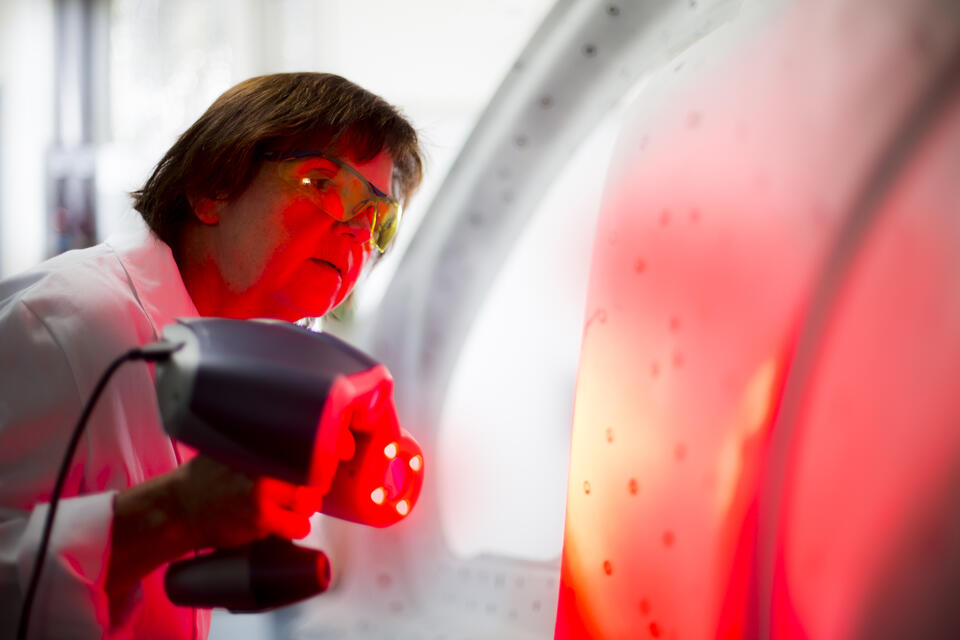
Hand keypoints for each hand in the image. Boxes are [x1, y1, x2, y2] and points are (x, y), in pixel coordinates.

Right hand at [169, 455, 325, 549]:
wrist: (177, 509)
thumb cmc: (203, 480)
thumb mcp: (228, 449)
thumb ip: (256, 443)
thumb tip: (286, 431)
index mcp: (259, 446)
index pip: (309, 447)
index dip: (327, 455)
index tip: (332, 460)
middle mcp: (264, 466)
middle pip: (313, 477)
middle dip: (312, 488)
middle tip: (303, 493)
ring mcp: (263, 492)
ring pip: (309, 503)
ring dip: (303, 509)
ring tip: (286, 509)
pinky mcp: (261, 519)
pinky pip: (298, 526)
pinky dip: (295, 527)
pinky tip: (283, 525)